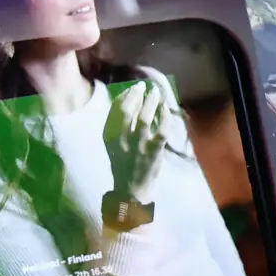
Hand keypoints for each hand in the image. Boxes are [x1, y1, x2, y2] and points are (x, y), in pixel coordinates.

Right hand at [103, 80, 176, 205]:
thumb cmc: (123, 163)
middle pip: (127, 111)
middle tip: (143, 86)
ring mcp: (138, 146)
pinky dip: (164, 117)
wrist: (131, 190)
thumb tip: (131, 101)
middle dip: (135, 95)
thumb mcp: (114, 144)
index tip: (133, 88)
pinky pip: (161, 130)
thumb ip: (119, 126)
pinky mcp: (153, 152)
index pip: (115, 110)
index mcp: (109, 137)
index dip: (124, 96)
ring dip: (151, 103)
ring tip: (156, 94)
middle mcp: (121, 140)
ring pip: (144, 118)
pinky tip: (166, 110)